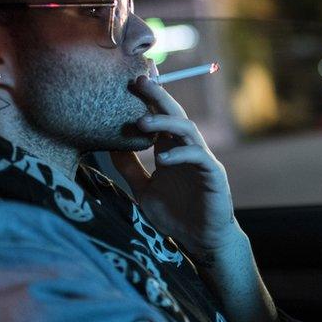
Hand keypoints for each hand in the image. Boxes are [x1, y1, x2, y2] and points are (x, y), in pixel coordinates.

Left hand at [110, 75, 239, 255]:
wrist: (201, 240)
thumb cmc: (175, 215)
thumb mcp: (143, 190)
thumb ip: (129, 168)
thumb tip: (107, 145)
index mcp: (170, 148)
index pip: (159, 116)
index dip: (148, 99)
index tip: (129, 81)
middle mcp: (186, 148)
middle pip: (173, 114)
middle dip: (157, 96)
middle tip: (139, 82)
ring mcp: (201, 159)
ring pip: (187, 129)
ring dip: (165, 123)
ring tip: (142, 122)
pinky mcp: (213, 174)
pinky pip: (198, 157)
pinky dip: (180, 154)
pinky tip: (162, 159)